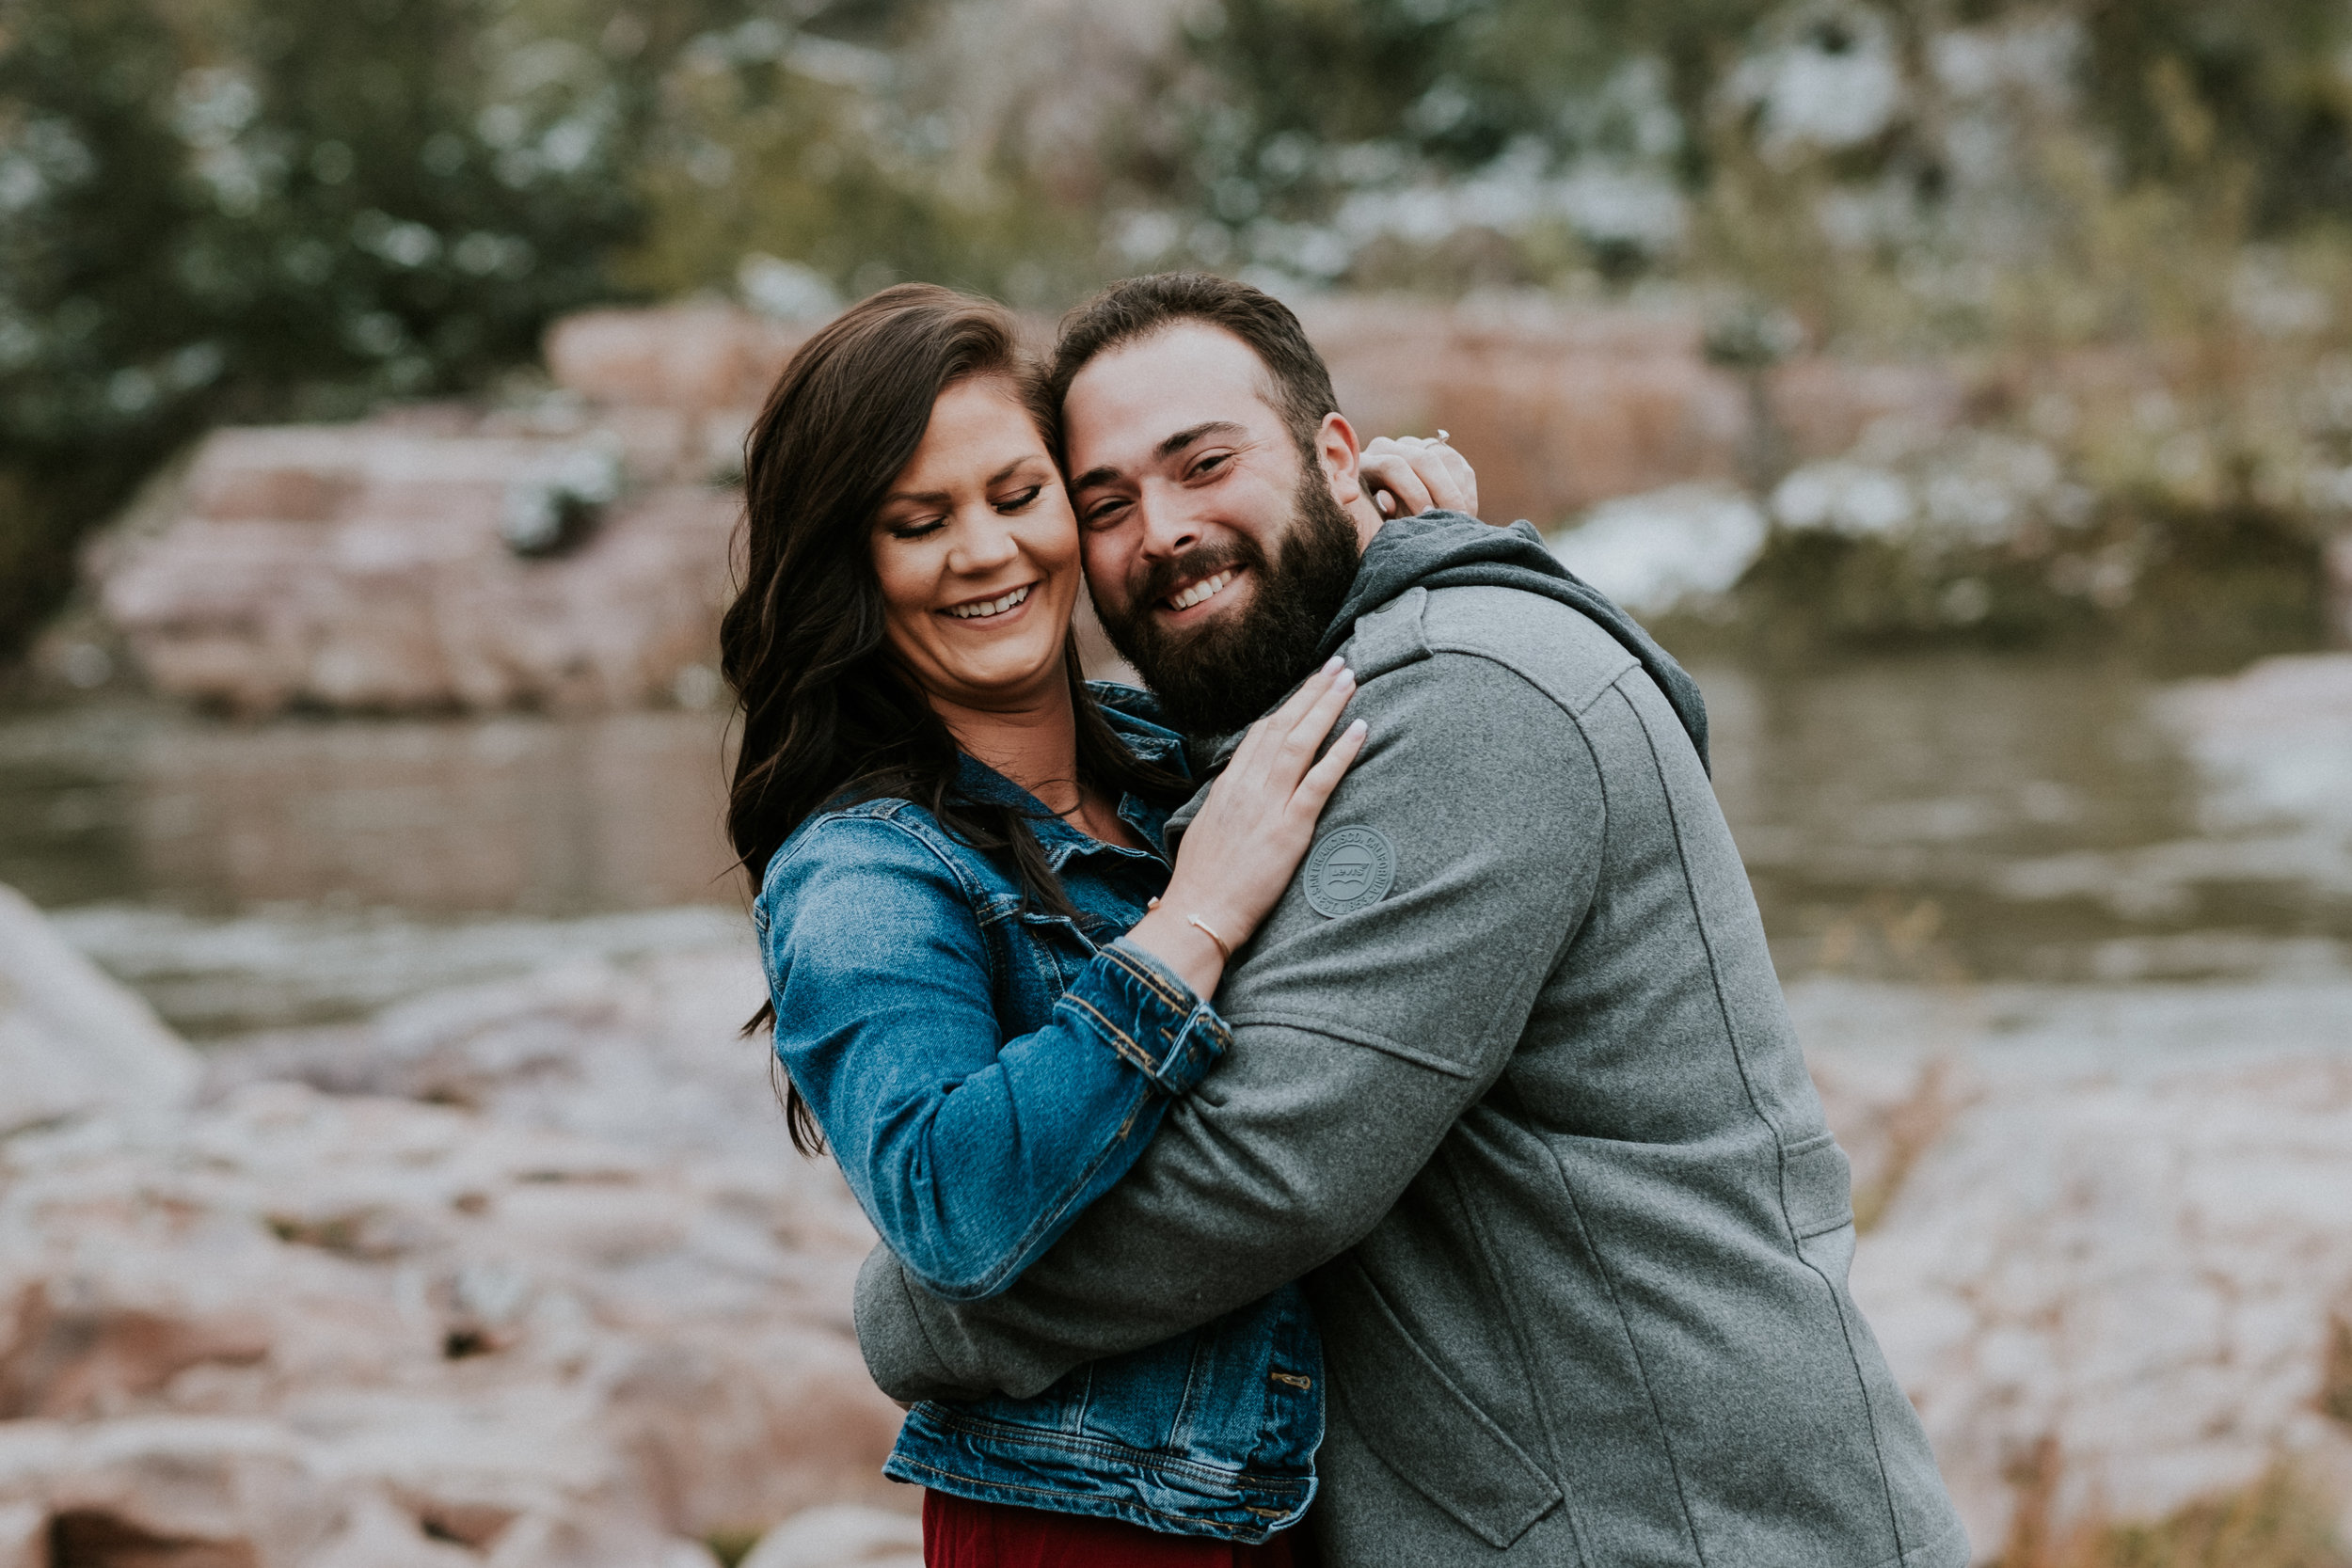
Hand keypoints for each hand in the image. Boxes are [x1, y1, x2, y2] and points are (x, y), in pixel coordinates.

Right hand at [1128, 659, 1367, 997]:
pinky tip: (1360, 729)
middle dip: (1312, 692)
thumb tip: (1241, 792)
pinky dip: (1341, 752)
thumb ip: (1229, 803)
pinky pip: (1319, 781)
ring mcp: (1268, 804)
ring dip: (1328, 707)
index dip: (1288, 705)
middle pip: (1283, 725)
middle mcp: (1247, 785)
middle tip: (1338, 665)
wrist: (1199, 911)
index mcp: (1228, 784)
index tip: (1308, 686)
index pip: (1261, 732)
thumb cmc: (1202, 881)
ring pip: (1301, 741)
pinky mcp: (1289, 828)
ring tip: (1350, 680)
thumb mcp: (1207, 829)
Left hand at [1362, 432, 1477, 520]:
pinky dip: (1465, 489)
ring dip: (1458, 490)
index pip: (1394, 466)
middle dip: (1443, 491)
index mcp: (1365, 464)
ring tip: (1463, 519)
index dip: (1413, 491)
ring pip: (1444, 457)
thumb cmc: (1371, 528)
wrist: (1378, 522)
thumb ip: (1380, 515)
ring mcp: (1412, 446)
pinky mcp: (1435, 451)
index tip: (1427, 516)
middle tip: (1455, 519)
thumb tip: (1387, 501)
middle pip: (1424, 459)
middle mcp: (1387, 447)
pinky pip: (1458, 463)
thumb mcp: (1372, 525)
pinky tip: (1466, 512)